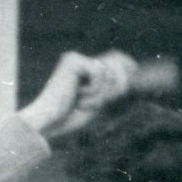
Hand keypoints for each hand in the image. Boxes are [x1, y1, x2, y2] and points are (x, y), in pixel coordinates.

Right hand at [18, 51, 138, 139]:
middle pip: (112, 62)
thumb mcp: (96, 101)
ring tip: (83, 102)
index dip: (125, 63)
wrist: (48, 122)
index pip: (111, 58)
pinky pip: (98, 72)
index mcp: (82, 68)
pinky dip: (93, 88)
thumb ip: (109, 87)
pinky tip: (78, 95)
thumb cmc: (68, 117)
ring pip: (106, 70)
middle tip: (103, 101)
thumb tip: (129, 71)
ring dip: (100, 92)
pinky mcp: (73, 61)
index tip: (133, 69)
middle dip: (116, 82)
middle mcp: (78, 60)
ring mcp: (74, 59)